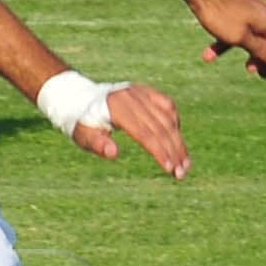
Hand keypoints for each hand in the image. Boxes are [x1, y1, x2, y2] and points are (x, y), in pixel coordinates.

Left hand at [68, 80, 188, 178]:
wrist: (80, 97)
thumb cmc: (82, 123)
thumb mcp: (83, 135)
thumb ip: (97, 144)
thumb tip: (114, 153)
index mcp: (117, 108)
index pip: (144, 133)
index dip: (159, 151)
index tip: (169, 169)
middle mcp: (132, 97)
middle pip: (160, 127)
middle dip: (174, 151)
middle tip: (182, 173)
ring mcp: (141, 92)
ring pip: (168, 118)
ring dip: (179, 141)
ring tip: (185, 163)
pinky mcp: (146, 91)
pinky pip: (168, 106)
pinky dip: (175, 123)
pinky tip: (177, 141)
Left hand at [189, 0, 265, 76]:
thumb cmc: (220, 14)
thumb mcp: (240, 37)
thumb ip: (259, 49)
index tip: (262, 74)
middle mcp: (262, 9)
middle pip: (262, 37)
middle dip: (253, 55)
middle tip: (249, 70)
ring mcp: (249, 3)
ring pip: (244, 31)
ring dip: (229, 46)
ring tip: (210, 57)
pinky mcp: (235, 0)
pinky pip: (234, 22)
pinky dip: (223, 35)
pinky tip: (208, 46)